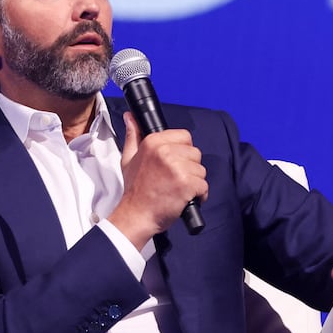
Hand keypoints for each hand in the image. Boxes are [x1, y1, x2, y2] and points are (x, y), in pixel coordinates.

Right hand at [108, 112, 207, 249]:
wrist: (136, 216)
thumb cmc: (135, 190)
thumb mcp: (128, 158)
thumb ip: (133, 136)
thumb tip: (130, 117)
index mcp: (153, 142)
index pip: (184, 136)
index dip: (183, 151)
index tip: (175, 163)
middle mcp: (165, 151)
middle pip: (195, 153)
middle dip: (189, 168)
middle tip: (174, 180)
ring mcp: (177, 167)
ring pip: (201, 170)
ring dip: (194, 182)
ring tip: (178, 190)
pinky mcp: (186, 183)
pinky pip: (204, 185)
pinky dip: (198, 195)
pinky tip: (184, 199)